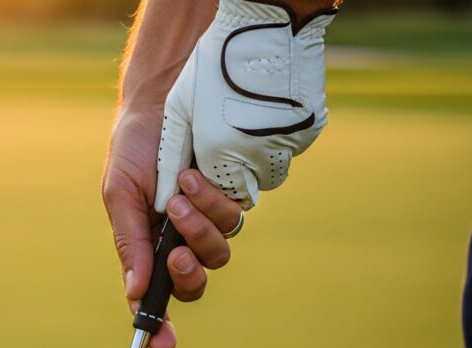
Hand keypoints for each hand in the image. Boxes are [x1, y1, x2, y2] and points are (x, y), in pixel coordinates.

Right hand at [103, 109, 243, 347]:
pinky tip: (193, 176)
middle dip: (187, 273)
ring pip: (218, 253)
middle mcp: (180, 239)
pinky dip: (212, 202)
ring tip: (179, 192)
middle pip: (194, 283)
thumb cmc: (136, 149)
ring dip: (198, 228)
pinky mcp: (233, 198)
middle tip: (175, 250)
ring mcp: (209, 221)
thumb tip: (136, 293)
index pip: (156, 296)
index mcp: (148, 246)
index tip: (162, 345)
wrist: (162, 99)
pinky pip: (234, 218)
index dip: (159, 325)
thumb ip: (130, 243)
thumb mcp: (120, 195)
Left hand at [156, 0, 335, 211]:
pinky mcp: (310, 131)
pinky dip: (280, 138)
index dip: (209, 184)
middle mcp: (255, 156)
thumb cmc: (215, 63)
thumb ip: (171, 156)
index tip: (205, 162)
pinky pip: (292, 148)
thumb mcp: (180, 107)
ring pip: (271, 173)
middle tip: (226, 145)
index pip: (215, 193)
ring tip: (247, 123)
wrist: (268, 26)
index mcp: (219, 152)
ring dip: (258, 160)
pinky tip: (268, 109)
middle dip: (234, 177)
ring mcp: (287, 145)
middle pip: (245, 192)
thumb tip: (162, 198)